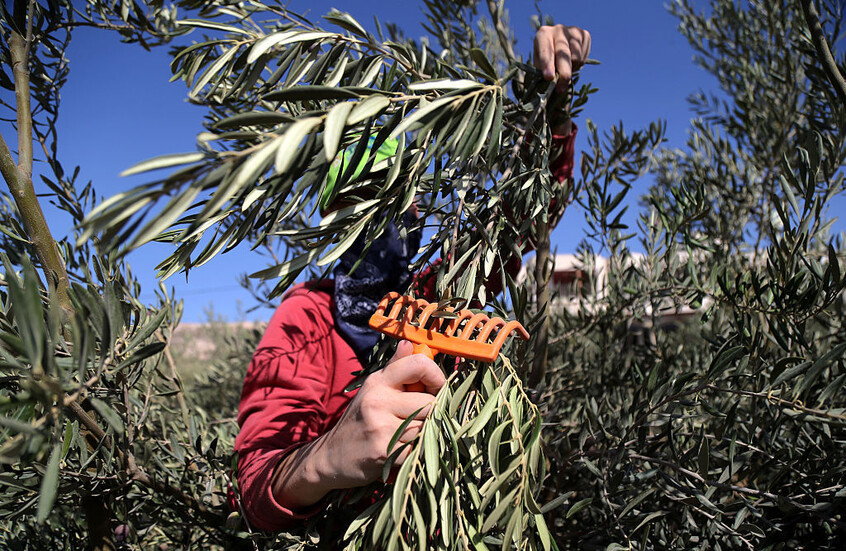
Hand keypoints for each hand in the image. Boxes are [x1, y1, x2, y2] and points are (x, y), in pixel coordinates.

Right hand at [271, 340, 444, 509]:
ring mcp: (381, 426)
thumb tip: (410, 343)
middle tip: (416, 419)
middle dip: (430, 413)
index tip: (436, 389)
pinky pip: (418, 448)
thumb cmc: (359, 421)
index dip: (436, 376)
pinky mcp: (385, 452)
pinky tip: (399, 450)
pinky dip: (415, 451)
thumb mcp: (373, 389)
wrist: (330, 458)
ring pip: (427, 426)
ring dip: (423, 434)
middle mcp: (379, 400)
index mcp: (378, 381)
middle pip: (430, 402)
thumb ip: (395, 367)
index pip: (418, 364)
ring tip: (404, 435)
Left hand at [534, 24, 591, 92]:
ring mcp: (573, 31)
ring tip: (564, 71)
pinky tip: (572, 62)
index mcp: (543, 34)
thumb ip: (544, 71)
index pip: (546, 50)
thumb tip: (553, 81)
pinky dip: (578, 65)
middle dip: (563, 72)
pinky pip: (583, 57)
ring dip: (570, 70)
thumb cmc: (546, 57)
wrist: (559, 45)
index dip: (547, 64)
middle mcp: (559, 29)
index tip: (548, 78)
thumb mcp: (540, 63)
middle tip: (560, 88)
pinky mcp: (585, 35)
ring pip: (575, 58)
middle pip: (563, 53)